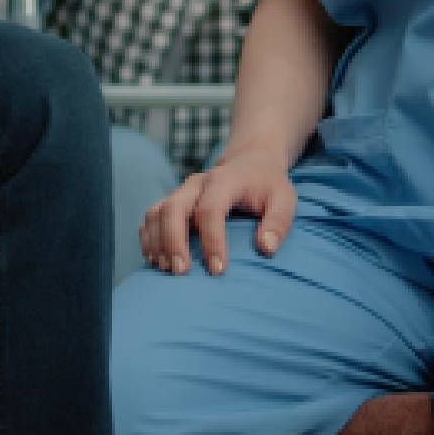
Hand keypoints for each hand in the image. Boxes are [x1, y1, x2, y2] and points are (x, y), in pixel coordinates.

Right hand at [142, 144, 297, 276]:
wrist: (250, 161)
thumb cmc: (268, 186)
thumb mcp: (285, 199)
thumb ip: (278, 222)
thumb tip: (265, 248)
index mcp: (224, 180)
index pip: (210, 209)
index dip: (212, 241)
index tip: (219, 271)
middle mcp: (197, 183)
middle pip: (174, 208)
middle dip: (173, 242)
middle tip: (181, 273)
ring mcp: (181, 190)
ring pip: (157, 212)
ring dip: (157, 242)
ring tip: (166, 269)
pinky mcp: (172, 199)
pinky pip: (151, 217)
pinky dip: (149, 238)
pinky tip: (155, 259)